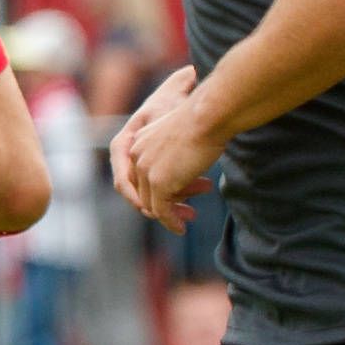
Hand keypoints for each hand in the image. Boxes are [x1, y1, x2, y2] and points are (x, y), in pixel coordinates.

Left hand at [109, 63, 219, 231]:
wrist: (208, 116)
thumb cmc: (205, 120)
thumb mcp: (182, 136)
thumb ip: (175, 152)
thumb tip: (184, 167)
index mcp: (140, 141)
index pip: (144, 174)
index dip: (163, 186)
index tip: (183, 192)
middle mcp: (137, 155)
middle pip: (146, 189)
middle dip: (168, 201)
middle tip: (188, 211)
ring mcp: (146, 170)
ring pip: (153, 203)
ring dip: (171, 213)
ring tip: (190, 217)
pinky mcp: (158, 183)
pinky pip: (161, 211)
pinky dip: (170, 222)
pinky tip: (181, 228)